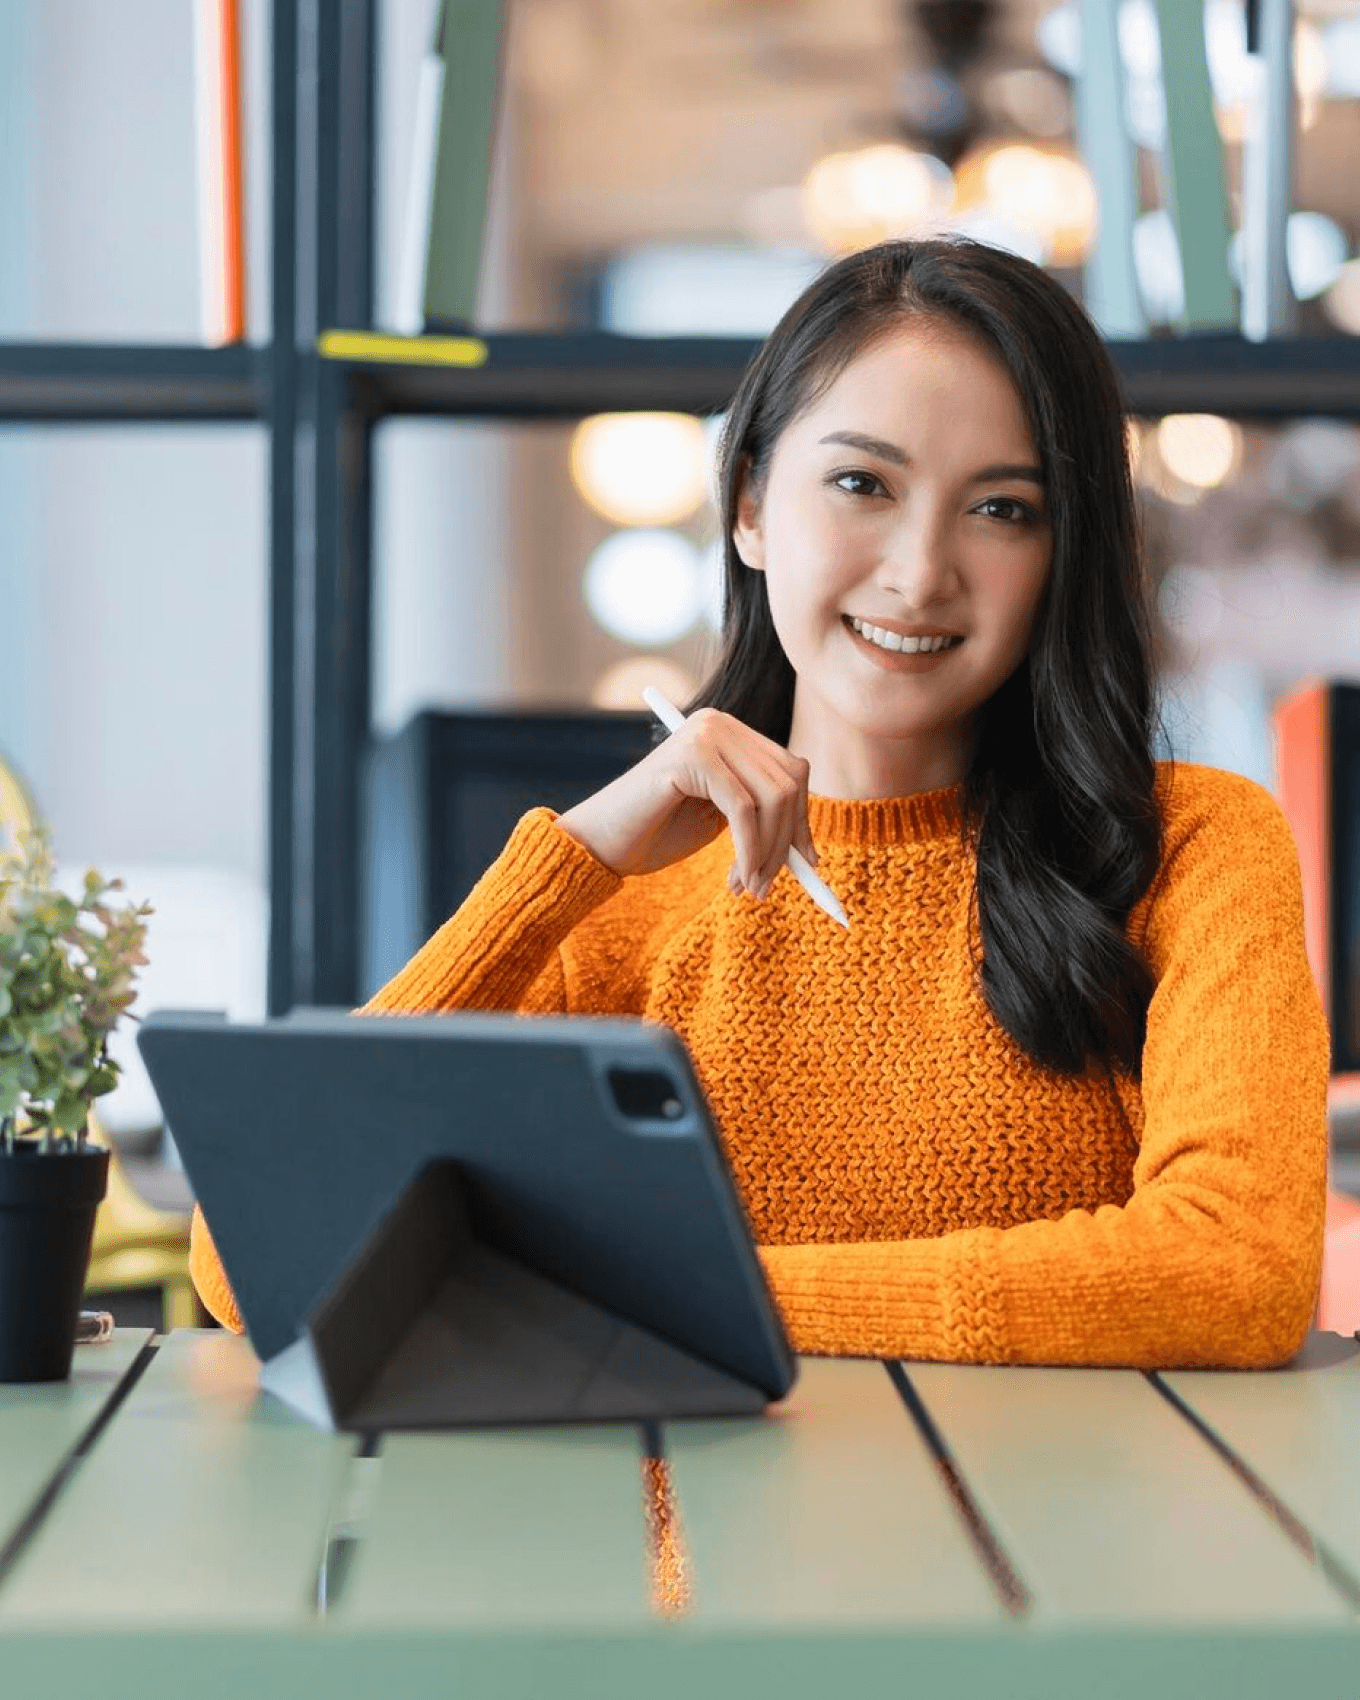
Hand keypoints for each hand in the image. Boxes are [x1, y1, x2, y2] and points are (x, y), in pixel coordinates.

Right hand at [557, 708, 818, 895]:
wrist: (598, 843)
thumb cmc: (654, 834)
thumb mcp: (721, 823)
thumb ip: (762, 821)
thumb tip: (810, 853)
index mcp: (729, 732)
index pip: (790, 770)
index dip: (801, 820)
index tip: (806, 865)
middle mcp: (719, 723)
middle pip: (788, 781)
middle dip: (786, 841)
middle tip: (766, 886)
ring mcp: (705, 734)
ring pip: (771, 797)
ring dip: (768, 852)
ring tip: (749, 888)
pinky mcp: (693, 755)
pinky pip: (744, 809)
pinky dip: (750, 850)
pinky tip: (739, 878)